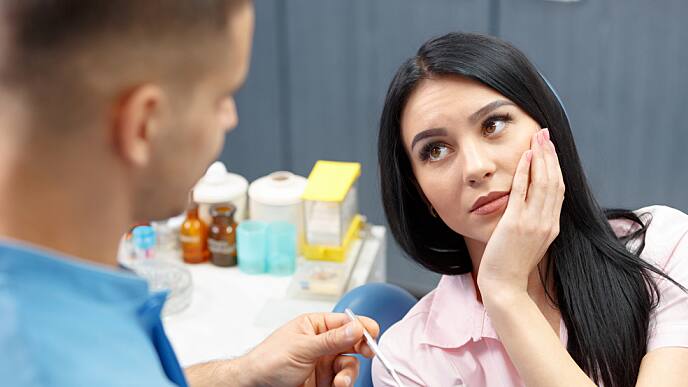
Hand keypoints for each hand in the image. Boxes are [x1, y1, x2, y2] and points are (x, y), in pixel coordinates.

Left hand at [240, 312, 378, 386]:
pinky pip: (343, 381)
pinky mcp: (324, 381)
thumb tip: (356, 328)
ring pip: (350, 365)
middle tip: (367, 354)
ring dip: (349, 373)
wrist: (254, 386)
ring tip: (340, 382)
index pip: (346, 322)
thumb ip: (331, 340)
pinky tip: (336, 386)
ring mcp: (324, 363)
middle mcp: (322, 343)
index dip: (361, 328)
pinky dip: (344, 384)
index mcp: (316, 326)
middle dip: (361, 350)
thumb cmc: (267, 361)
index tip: (371, 336)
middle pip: (353, 343)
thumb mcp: (302, 348)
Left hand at [477, 128, 564, 295]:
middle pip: (554, 181)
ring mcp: (533, 223)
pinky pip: (523, 192)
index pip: (559, 190)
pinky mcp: (516, 224)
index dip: (556, 167)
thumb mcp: (530, 241)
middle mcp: (547, 223)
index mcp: (552, 226)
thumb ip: (535, 223)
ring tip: (537, 138)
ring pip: (543, 183)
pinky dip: (525, 172)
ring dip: (541, 158)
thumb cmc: (512, 265)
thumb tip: (532, 205)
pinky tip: (524, 157)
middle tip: (545, 135)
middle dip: (550, 155)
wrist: (504, 286)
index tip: (551, 149)